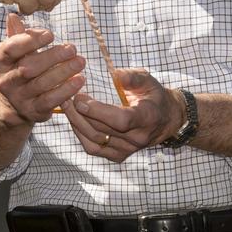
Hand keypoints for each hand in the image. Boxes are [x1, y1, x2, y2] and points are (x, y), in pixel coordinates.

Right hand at [0, 13, 85, 123]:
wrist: (11, 104)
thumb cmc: (16, 70)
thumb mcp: (12, 53)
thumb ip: (16, 35)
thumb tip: (13, 16)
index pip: (11, 49)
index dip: (30, 40)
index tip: (50, 34)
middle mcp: (5, 81)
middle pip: (28, 67)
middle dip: (52, 57)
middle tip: (72, 48)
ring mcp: (18, 98)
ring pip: (41, 84)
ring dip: (64, 72)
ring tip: (80, 61)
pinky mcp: (33, 111)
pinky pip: (50, 101)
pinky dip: (66, 90)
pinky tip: (79, 80)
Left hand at [61, 68, 184, 161]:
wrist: (165, 119)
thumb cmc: (153, 96)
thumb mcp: (147, 80)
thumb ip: (131, 77)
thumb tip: (114, 74)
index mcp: (147, 117)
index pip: (122, 120)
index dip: (98, 111)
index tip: (80, 99)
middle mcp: (138, 137)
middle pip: (103, 130)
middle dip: (80, 113)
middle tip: (66, 97)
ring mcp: (128, 149)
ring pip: (95, 141)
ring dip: (76, 124)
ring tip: (66, 107)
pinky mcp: (119, 156)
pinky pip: (94, 149)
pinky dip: (80, 135)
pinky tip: (74, 120)